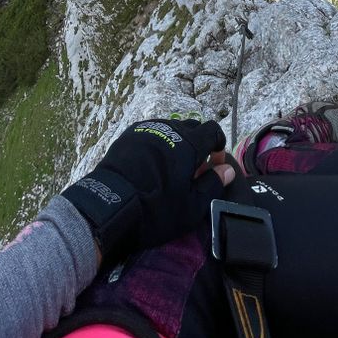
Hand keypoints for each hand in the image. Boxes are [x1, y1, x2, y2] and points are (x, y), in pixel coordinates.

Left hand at [62, 118, 234, 263]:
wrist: (109, 206)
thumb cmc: (156, 208)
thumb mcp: (192, 205)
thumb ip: (213, 183)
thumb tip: (227, 169)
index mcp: (189, 144)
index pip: (213, 131)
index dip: (218, 147)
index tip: (214, 167)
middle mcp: (169, 129)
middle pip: (192, 128)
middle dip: (198, 146)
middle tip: (193, 172)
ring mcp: (146, 130)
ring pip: (170, 130)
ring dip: (177, 146)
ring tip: (170, 171)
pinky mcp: (128, 136)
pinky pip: (151, 134)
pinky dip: (158, 147)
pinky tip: (151, 168)